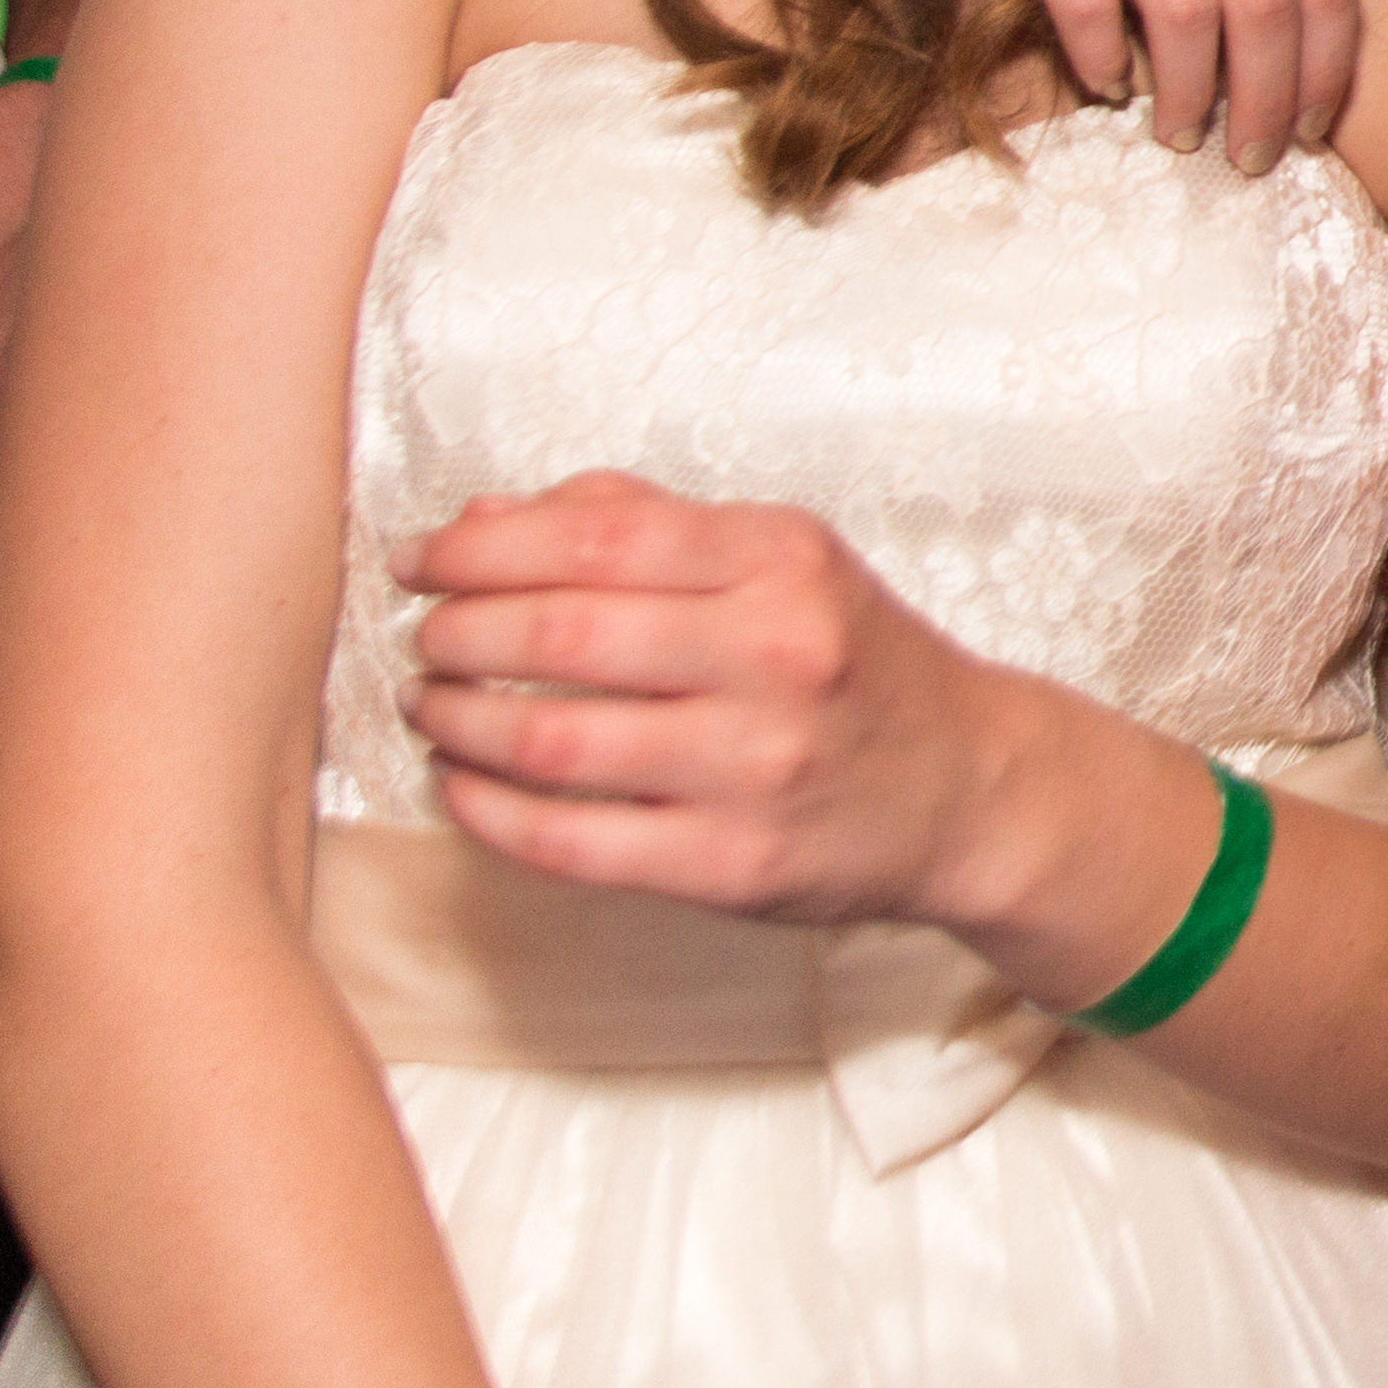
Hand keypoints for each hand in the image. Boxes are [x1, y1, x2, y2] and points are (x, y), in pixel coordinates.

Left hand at [399, 474, 1018, 927]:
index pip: (594, 539)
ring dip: (457, 722)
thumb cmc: (853, 662)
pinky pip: (569, 842)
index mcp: (783, 562)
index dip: (479, 551)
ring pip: (550, 742)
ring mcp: (754, 767)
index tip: (420, 562)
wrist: (967, 787)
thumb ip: (637, 525)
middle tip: (425, 638)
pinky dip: (487, 812)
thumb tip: (481, 523)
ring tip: (431, 706)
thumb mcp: (779, 560)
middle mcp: (776, 656)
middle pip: (560, 635)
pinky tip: (463, 785)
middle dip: (456, 634)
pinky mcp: (730, 864)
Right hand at [837, 0, 1364, 166]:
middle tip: (1253, 159)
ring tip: (1181, 133)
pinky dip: (1099, 57)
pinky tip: (1102, 84)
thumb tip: (1268, 17)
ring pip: (1188, 11)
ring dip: (1191, 92)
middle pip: (1267, 5)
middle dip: (1270, 100)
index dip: (1329, 64)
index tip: (1316, 127)